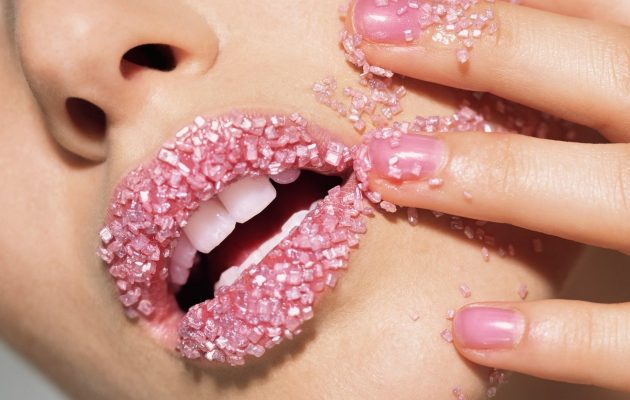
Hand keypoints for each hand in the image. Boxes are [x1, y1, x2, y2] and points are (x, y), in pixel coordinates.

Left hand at [348, 0, 629, 392]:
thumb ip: (614, 74)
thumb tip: (542, 30)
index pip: (607, 18)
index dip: (506, 4)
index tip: (408, 0)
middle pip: (606, 73)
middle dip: (481, 47)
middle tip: (370, 32)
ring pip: (615, 192)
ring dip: (497, 175)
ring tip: (386, 167)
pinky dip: (563, 336)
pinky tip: (470, 330)